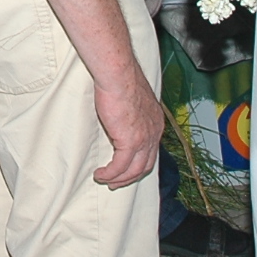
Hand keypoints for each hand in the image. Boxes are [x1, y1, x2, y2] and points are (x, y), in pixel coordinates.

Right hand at [92, 69, 162, 187]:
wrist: (119, 75)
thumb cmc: (121, 79)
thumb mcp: (131, 98)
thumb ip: (130, 111)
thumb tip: (120, 116)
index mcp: (156, 121)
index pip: (151, 149)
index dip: (139, 161)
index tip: (126, 167)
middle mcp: (154, 132)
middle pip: (145, 164)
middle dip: (130, 176)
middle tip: (116, 182)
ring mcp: (144, 139)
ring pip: (134, 170)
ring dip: (119, 179)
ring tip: (105, 180)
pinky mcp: (131, 142)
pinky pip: (119, 167)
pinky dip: (109, 174)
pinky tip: (100, 174)